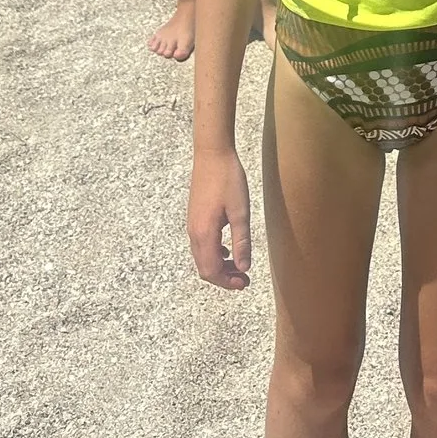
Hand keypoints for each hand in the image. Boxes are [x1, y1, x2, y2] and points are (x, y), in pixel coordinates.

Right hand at [188, 147, 252, 289]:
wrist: (211, 154)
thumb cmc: (228, 179)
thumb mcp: (240, 212)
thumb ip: (242, 241)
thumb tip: (243, 268)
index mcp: (204, 233)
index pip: (211, 270)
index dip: (227, 282)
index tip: (244, 283)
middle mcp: (194, 232)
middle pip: (204, 268)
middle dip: (223, 278)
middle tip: (244, 280)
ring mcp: (192, 224)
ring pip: (202, 257)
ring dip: (219, 266)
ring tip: (239, 267)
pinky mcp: (195, 217)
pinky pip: (201, 245)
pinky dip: (214, 254)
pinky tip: (228, 249)